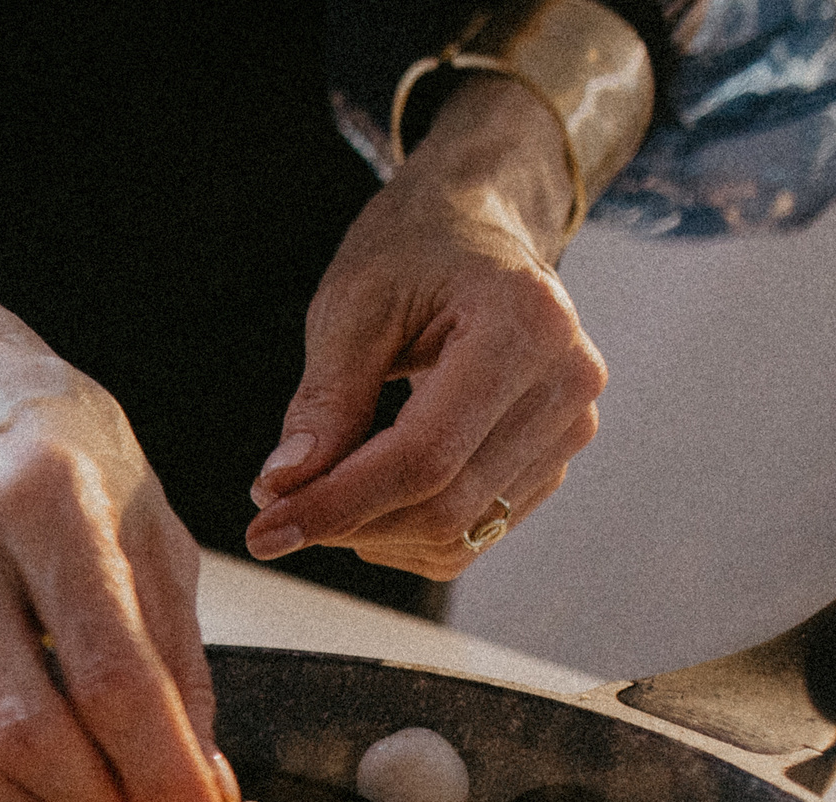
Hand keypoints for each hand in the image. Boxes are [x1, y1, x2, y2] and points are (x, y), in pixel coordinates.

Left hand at [245, 74, 608, 577]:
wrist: (475, 231)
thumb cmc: (412, 253)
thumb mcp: (352, 307)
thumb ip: (323, 400)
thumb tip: (283, 489)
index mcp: (526, 326)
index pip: (425, 455)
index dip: (339, 503)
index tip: (264, 529)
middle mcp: (567, 383)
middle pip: (444, 506)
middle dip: (348, 522)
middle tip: (275, 508)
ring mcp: (570, 427)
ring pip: (459, 534)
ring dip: (372, 534)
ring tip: (320, 489)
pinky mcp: (554, 461)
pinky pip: (474, 535)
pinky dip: (407, 535)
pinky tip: (366, 497)